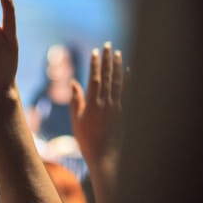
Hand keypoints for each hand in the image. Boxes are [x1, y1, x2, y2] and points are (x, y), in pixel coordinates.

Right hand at [70, 42, 124, 166]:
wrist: (104, 156)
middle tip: (108, 45)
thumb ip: (76, 100)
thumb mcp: (77, 120)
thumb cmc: (87, 140)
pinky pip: (127, 93)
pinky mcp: (125, 112)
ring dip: (118, 66)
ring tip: (118, 53)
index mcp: (92, 105)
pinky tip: (128, 71)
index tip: (95, 52)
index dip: (95, 64)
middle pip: (107, 77)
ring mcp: (117, 108)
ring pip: (118, 82)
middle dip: (107, 60)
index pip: (94, 79)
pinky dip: (128, 81)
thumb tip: (74, 83)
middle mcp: (106, 104)